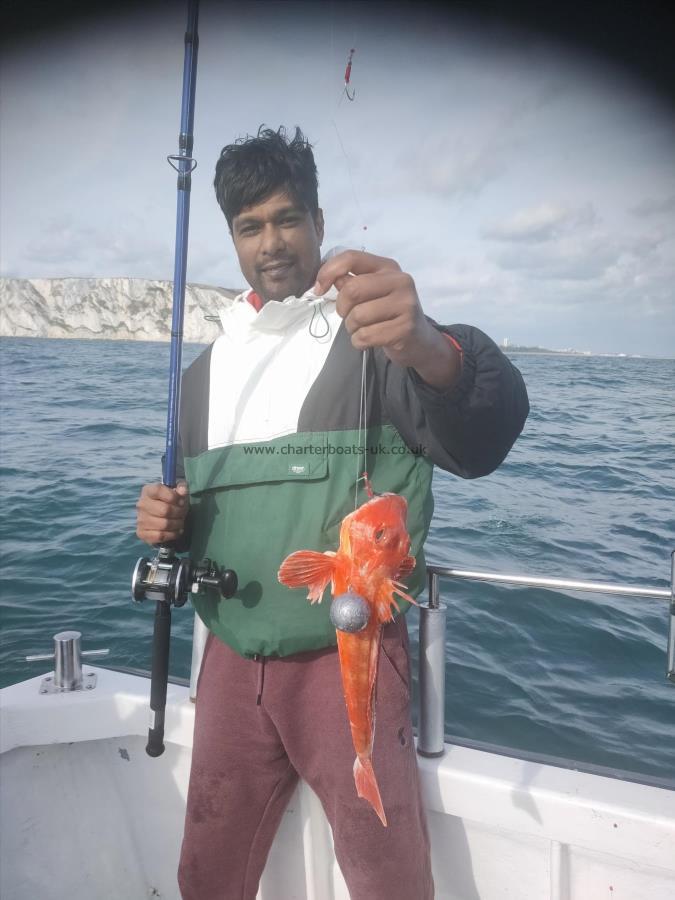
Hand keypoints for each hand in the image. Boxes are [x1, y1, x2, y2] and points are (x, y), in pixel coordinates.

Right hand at [136, 481, 188, 545]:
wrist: (161, 516)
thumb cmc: (171, 501)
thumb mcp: (178, 490)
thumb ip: (182, 487)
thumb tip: (182, 491)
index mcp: (148, 490)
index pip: (158, 490)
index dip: (173, 496)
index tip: (181, 501)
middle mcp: (141, 504)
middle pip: (165, 510)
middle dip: (179, 513)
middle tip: (183, 513)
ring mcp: (140, 519)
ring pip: (164, 525)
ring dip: (177, 524)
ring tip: (180, 522)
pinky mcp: (141, 533)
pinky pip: (160, 536)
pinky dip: (172, 534)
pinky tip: (176, 531)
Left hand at [313, 250, 460, 389]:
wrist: (418, 340)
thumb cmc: (388, 314)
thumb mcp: (372, 292)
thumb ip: (350, 282)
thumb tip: (325, 280)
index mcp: (387, 267)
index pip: (351, 258)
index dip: (328, 271)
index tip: (318, 289)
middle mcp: (400, 281)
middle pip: (352, 290)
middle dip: (342, 307)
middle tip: (348, 316)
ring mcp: (406, 304)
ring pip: (358, 316)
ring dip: (351, 328)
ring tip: (362, 328)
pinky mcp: (405, 328)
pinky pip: (366, 336)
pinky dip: (359, 342)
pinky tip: (369, 340)